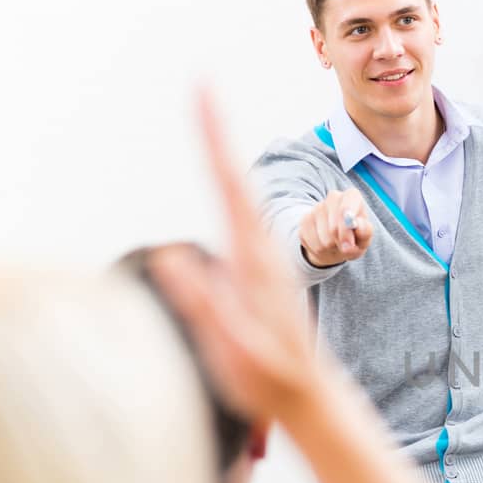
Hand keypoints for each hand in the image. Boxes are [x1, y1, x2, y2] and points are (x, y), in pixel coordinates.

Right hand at [152, 91, 328, 422]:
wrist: (309, 397)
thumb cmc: (268, 380)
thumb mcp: (235, 350)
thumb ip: (206, 305)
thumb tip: (174, 257)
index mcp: (255, 262)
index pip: (230, 188)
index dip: (216, 141)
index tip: (204, 97)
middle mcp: (260, 251)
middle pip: (235, 179)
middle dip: (216, 132)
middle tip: (201, 85)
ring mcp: (260, 258)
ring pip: (240, 194)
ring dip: (222, 151)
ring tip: (206, 110)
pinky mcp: (257, 270)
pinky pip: (240, 213)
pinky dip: (226, 182)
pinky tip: (220, 171)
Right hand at [299, 190, 371, 266]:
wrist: (334, 246)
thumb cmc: (355, 239)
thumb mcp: (365, 238)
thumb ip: (365, 231)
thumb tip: (358, 226)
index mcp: (352, 197)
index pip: (349, 202)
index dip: (348, 220)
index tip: (350, 236)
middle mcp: (333, 197)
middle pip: (334, 226)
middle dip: (342, 241)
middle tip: (347, 246)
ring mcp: (316, 208)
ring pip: (324, 238)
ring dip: (331, 247)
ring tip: (336, 244)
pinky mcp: (304, 221)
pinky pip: (311, 242)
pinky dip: (320, 250)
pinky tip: (324, 245)